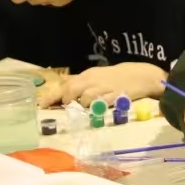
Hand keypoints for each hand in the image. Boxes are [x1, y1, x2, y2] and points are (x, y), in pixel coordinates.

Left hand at [36, 62, 166, 108]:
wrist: (142, 75)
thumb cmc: (117, 77)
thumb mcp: (97, 75)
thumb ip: (81, 81)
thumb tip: (64, 85)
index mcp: (87, 75)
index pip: (65, 85)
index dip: (52, 96)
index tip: (42, 106)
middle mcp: (93, 80)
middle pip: (72, 90)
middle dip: (67, 101)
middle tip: (70, 108)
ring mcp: (104, 88)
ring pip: (85, 98)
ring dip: (82, 106)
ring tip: (86, 109)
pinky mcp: (115, 96)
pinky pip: (101, 103)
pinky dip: (96, 107)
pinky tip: (97, 109)